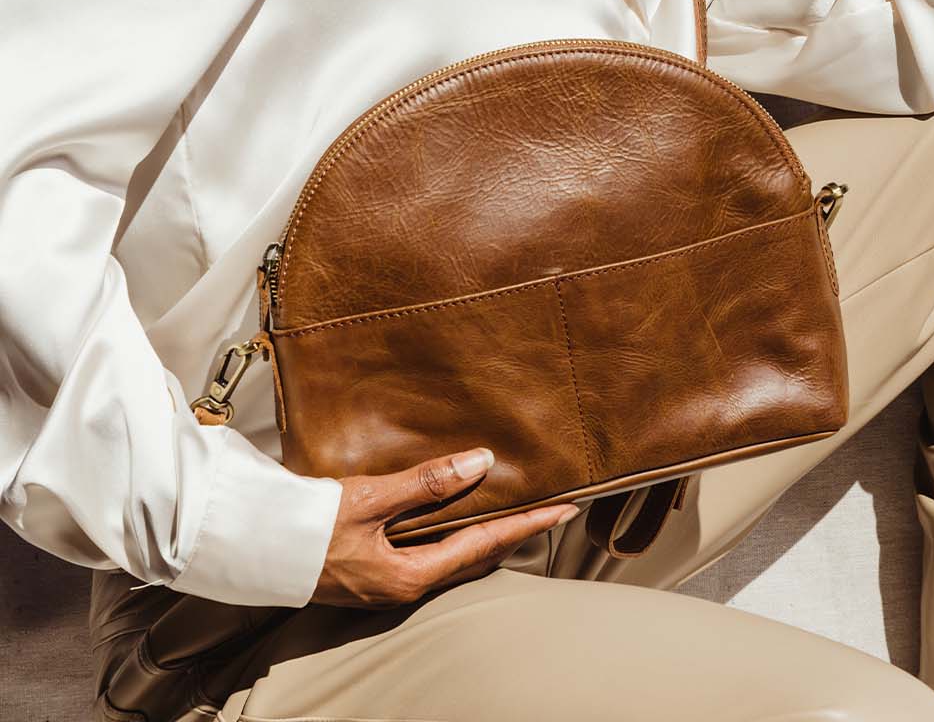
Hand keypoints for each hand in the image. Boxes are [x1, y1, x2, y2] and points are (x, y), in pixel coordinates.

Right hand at [311, 447, 579, 607]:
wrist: (254, 547)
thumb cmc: (308, 526)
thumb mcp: (370, 498)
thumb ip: (426, 483)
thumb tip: (481, 463)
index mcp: (410, 576)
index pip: (486, 544)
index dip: (528, 524)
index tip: (565, 509)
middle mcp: (405, 586)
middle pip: (474, 555)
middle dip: (512, 530)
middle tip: (548, 506)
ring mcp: (388, 583)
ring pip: (451, 555)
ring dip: (483, 531)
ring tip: (512, 506)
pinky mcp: (373, 572)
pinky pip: (427, 552)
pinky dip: (451, 532)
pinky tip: (454, 513)